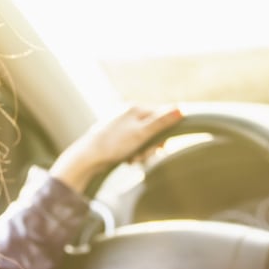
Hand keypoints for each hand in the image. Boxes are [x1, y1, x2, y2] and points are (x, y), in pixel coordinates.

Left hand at [48, 105, 182, 193]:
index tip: (161, 147)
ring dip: (142, 152)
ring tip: (132, 159)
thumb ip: (161, 122)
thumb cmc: (113, 144)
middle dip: (150, 146)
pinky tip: (126, 160)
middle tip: (142, 155)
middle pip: (152, 129)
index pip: (161, 116)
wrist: (87, 158)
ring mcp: (121, 125)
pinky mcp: (116, 137)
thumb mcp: (141, 134)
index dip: (164, 133)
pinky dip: (132, 154)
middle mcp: (128, 114)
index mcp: (135, 108)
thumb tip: (181, 109)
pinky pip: (132, 145)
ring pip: (143, 140)